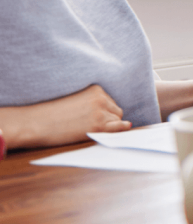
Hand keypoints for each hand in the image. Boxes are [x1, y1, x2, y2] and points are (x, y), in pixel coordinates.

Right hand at [0, 85, 130, 149]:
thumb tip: (128, 124)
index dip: (101, 112)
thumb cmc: (51, 114)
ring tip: (86, 129)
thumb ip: (97, 107)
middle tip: (86, 125)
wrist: (34, 123)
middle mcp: (101, 98)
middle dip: (107, 119)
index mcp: (95, 89)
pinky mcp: (98, 126)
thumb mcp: (77, 102)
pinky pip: (118, 130)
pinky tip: (105, 134)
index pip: (110, 102)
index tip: (87, 117)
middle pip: (116, 112)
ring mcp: (101, 112)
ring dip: (107, 127)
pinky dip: (117, 133)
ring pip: (117, 121)